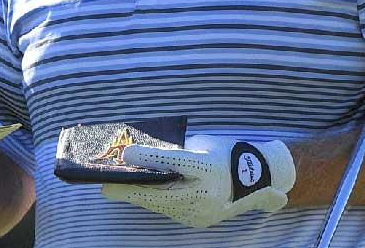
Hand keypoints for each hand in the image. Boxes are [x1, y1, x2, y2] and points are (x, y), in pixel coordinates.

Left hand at [102, 134, 295, 228]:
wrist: (258, 179)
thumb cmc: (225, 153)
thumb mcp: (203, 144)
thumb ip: (177, 149)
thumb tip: (144, 153)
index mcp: (210, 166)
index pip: (175, 161)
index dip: (150, 158)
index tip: (126, 153)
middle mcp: (207, 191)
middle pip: (162, 191)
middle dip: (132, 188)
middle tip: (106, 184)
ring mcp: (203, 210)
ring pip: (162, 204)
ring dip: (138, 195)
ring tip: (116, 187)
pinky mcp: (198, 219)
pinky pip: (169, 210)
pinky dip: (152, 201)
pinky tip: (136, 194)